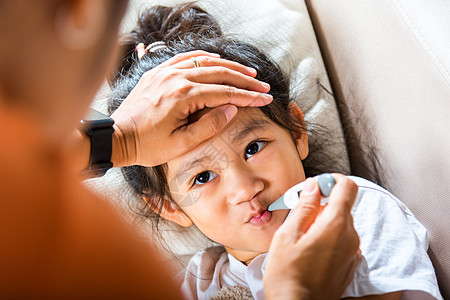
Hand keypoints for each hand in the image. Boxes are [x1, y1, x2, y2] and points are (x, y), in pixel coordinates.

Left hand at [110, 50, 272, 166]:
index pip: (225, 92)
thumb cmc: (148, 145)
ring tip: (248, 72)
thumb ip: (209, 126)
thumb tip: (232, 108)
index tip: (265, 99)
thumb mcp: (181, 144)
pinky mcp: (157, 72)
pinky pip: (185, 58)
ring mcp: (165, 72)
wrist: (117, 138)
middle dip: (245, 80)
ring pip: (204, 62)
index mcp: (183, 96)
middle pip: (219, 73)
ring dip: (229, 66)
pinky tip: (217, 61)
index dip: (248, 96)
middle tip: (262, 86)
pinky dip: (204, 58)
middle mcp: (175, 78)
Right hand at [264, 174, 360, 299]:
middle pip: (342, 205)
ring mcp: (353, 252)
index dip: (331, 180)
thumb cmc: (288, 275)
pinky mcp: (350, 264)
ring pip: (341, 223)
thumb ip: (304, 207)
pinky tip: (310, 249)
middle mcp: (351, 237)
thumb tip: (314, 186)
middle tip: (298, 212)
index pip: (347, 187)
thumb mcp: (288, 235)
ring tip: (301, 236)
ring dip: (323, 221)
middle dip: (321, 203)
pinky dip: (329, 237)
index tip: (315, 186)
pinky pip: (343, 240)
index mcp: (336, 225)